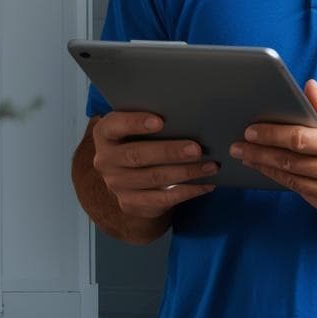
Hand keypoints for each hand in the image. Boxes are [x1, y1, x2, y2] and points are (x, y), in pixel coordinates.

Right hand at [92, 112, 217, 217]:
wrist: (129, 178)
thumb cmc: (142, 140)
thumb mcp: (140, 128)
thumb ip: (155, 120)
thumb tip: (189, 114)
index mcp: (106, 134)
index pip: (115, 126)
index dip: (135, 123)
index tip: (161, 121)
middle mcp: (106, 160)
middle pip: (138, 156)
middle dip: (170, 152)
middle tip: (197, 149)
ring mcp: (116, 184)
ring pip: (154, 179)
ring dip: (186, 172)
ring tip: (211, 166)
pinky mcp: (130, 203)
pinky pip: (162, 199)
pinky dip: (188, 191)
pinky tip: (206, 184)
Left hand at [231, 80, 316, 221]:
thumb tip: (308, 88)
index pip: (300, 140)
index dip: (272, 135)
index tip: (251, 130)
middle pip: (290, 162)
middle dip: (259, 153)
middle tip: (238, 147)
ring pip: (292, 181)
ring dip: (266, 169)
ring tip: (248, 158)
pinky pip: (303, 194)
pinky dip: (286, 182)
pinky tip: (273, 171)